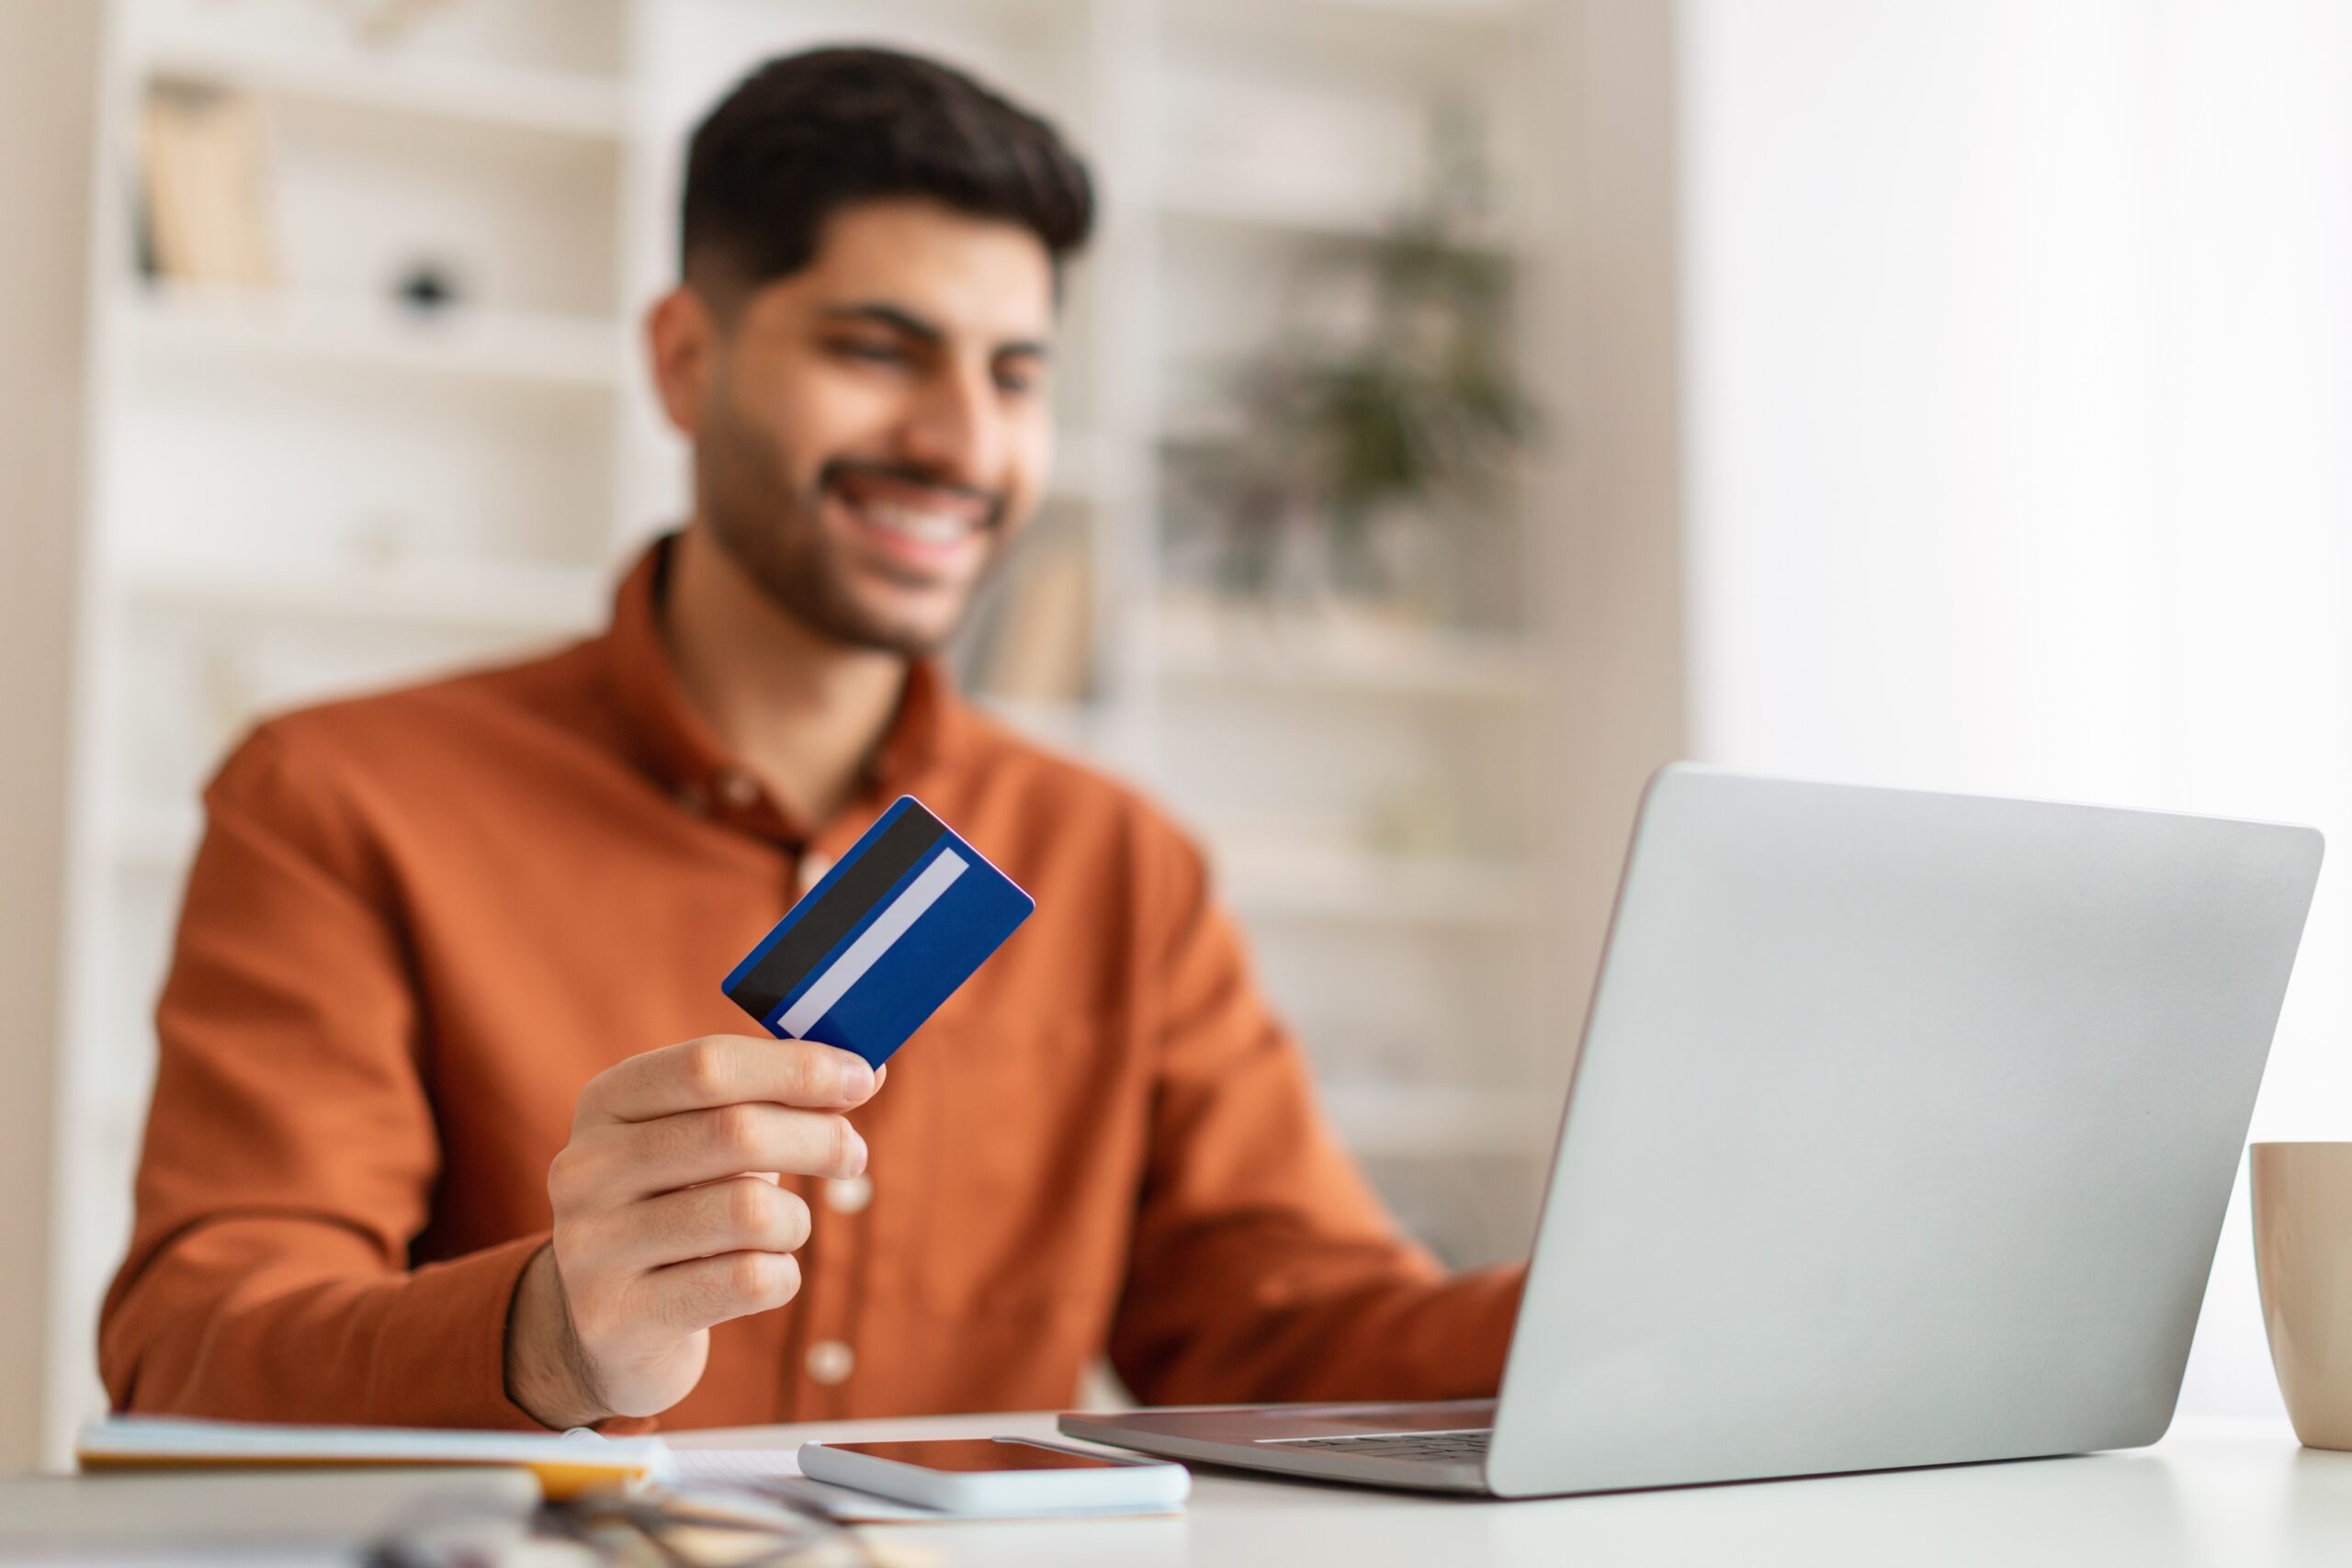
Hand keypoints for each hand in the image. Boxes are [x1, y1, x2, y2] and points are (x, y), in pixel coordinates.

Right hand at [504, 1035, 884, 1426]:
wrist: (610, 1326)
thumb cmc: (680, 1206)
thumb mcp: (706, 1139)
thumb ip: (774, 1097)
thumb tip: (865, 1070)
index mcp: (606, 1103)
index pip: (708, 1065)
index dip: (797, 1068)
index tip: (860, 1078)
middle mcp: (584, 1169)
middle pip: (736, 1132)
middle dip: (819, 1138)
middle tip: (854, 1155)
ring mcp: (591, 1247)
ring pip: (751, 1211)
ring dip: (796, 1219)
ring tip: (787, 1227)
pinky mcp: (617, 1318)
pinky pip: (748, 1281)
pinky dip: (780, 1275)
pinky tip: (762, 1275)